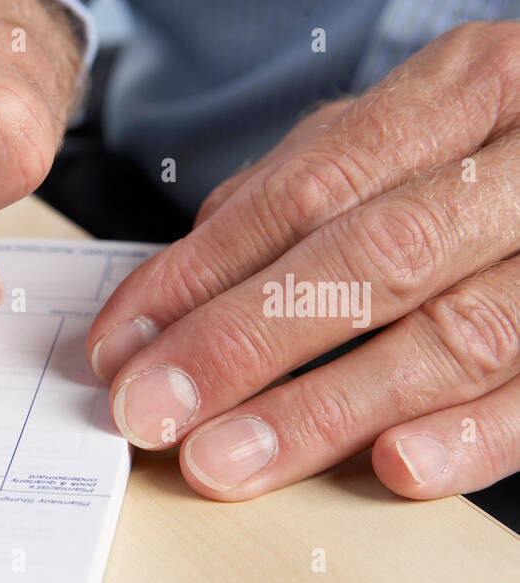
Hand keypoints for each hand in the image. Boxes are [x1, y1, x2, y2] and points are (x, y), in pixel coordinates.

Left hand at [85, 22, 519, 500]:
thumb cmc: (494, 155)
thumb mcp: (404, 135)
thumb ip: (302, 192)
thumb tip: (180, 282)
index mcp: (468, 92)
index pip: (311, 190)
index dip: (202, 273)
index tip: (122, 345)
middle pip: (373, 259)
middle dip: (242, 344)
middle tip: (151, 411)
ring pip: (455, 334)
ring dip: (324, 410)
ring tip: (223, 460)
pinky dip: (469, 438)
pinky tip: (390, 468)